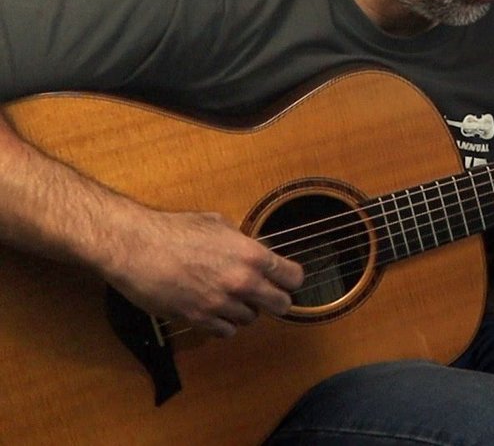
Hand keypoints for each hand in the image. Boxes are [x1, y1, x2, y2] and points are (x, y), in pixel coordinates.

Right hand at [100, 207, 304, 338]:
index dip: (291, 279)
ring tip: (230, 298)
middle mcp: (242, 283)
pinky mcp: (198, 319)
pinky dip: (223, 324)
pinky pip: (224, 332)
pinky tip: (214, 310)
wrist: (136, 247)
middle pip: (280, 305)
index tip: (286, 280)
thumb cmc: (174, 230)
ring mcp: (221, 304)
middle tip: (265, 295)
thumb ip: (244, 243)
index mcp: (252, 256)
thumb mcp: (219, 225)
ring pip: (250, 319)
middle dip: (275, 300)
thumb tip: (257, 252)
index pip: (293, 277)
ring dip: (244, 311)